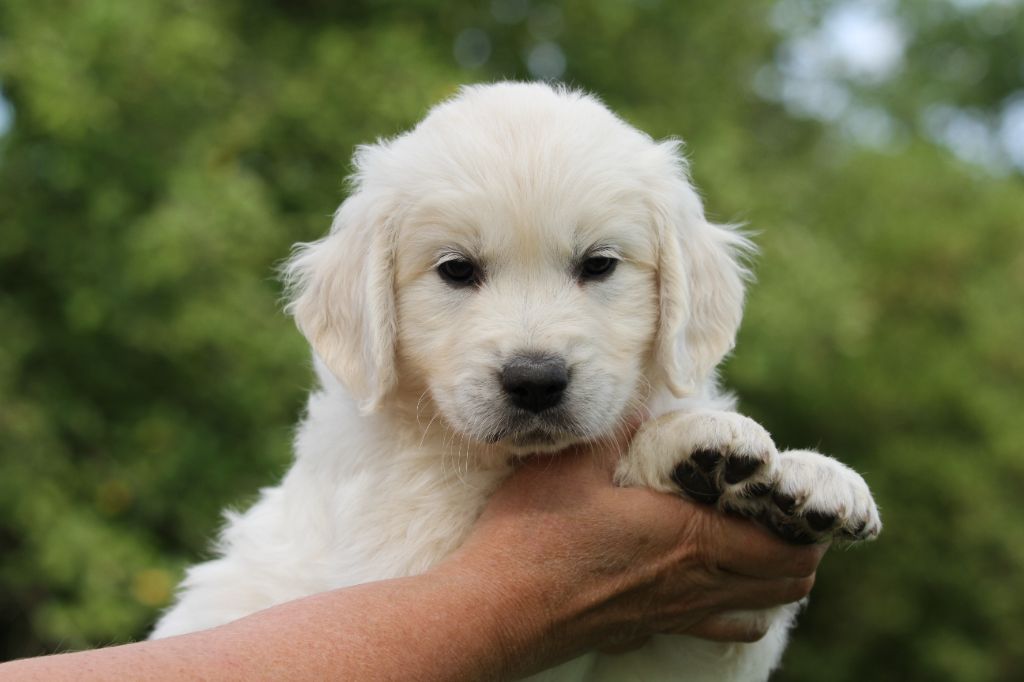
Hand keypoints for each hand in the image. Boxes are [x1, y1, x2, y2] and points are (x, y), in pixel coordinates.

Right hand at [443, 439, 826, 671]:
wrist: (497, 610)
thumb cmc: (535, 534)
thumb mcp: (576, 462)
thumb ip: (621, 426)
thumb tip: (648, 398)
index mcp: (690, 537)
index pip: (785, 546)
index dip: (809, 526)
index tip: (799, 496)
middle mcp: (695, 582)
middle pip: (787, 581)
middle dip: (800, 549)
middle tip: (785, 513)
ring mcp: (674, 614)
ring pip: (759, 610)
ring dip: (772, 580)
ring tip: (758, 545)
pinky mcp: (647, 631)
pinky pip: (715, 629)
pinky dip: (734, 610)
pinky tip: (712, 586)